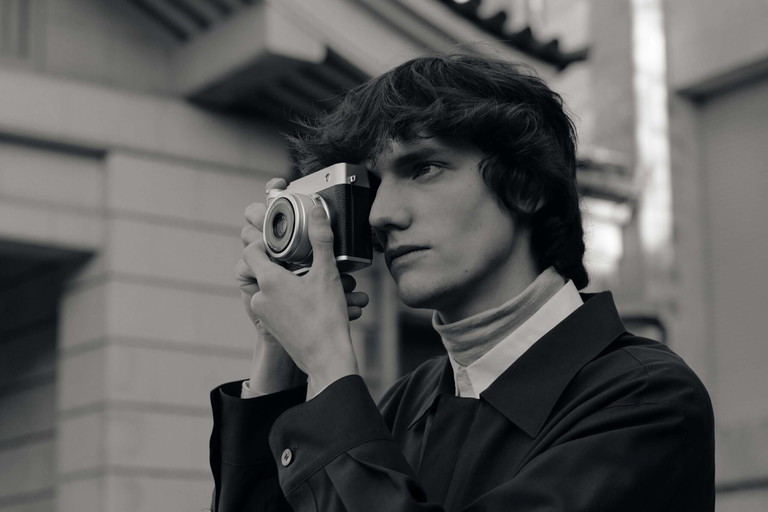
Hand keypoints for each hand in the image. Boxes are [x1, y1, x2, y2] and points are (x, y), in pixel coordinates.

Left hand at [237, 179, 368, 393]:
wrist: (326, 359)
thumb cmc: (326, 320)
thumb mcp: (327, 274)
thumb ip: (320, 240)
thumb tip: (317, 213)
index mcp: (269, 280)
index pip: (251, 249)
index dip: (265, 242)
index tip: (284, 242)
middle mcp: (260, 296)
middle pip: (264, 267)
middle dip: (285, 263)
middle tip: (307, 263)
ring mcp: (263, 313)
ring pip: (272, 287)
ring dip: (290, 283)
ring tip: (315, 286)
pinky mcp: (271, 326)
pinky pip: (276, 304)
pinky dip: (290, 300)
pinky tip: (312, 303)